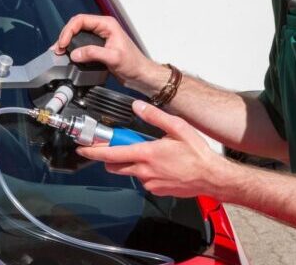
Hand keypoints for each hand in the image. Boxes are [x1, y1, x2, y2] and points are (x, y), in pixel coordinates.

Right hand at [52, 14, 164, 94]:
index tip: (63, 43)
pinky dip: (72, 49)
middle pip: (77, 26)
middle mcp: (102, 28)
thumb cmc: (134, 64)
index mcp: (107, 24)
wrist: (140, 75)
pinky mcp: (97, 47)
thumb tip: (75, 54)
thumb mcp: (113, 57)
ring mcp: (99, 38)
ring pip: (77, 35)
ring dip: (67, 43)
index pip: (81, 20)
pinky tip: (68, 56)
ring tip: (59, 53)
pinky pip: (81, 44)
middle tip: (58, 50)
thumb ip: (94, 53)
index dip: (69, 30)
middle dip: (65, 37)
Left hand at [75, 100, 229, 197]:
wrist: (212, 177)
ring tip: (151, 153)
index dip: (93, 151)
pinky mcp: (156, 190)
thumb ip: (155, 116)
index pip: (111, 153)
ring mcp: (149, 183)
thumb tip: (138, 106)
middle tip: (122, 144)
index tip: (83, 148)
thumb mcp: (177, 127)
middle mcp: (144, 171)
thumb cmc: (198, 154)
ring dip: (132, 163)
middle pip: (115, 165)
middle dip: (112, 155)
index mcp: (146, 154)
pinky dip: (146, 171)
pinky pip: (143, 180)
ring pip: (130, 172)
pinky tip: (162, 164)